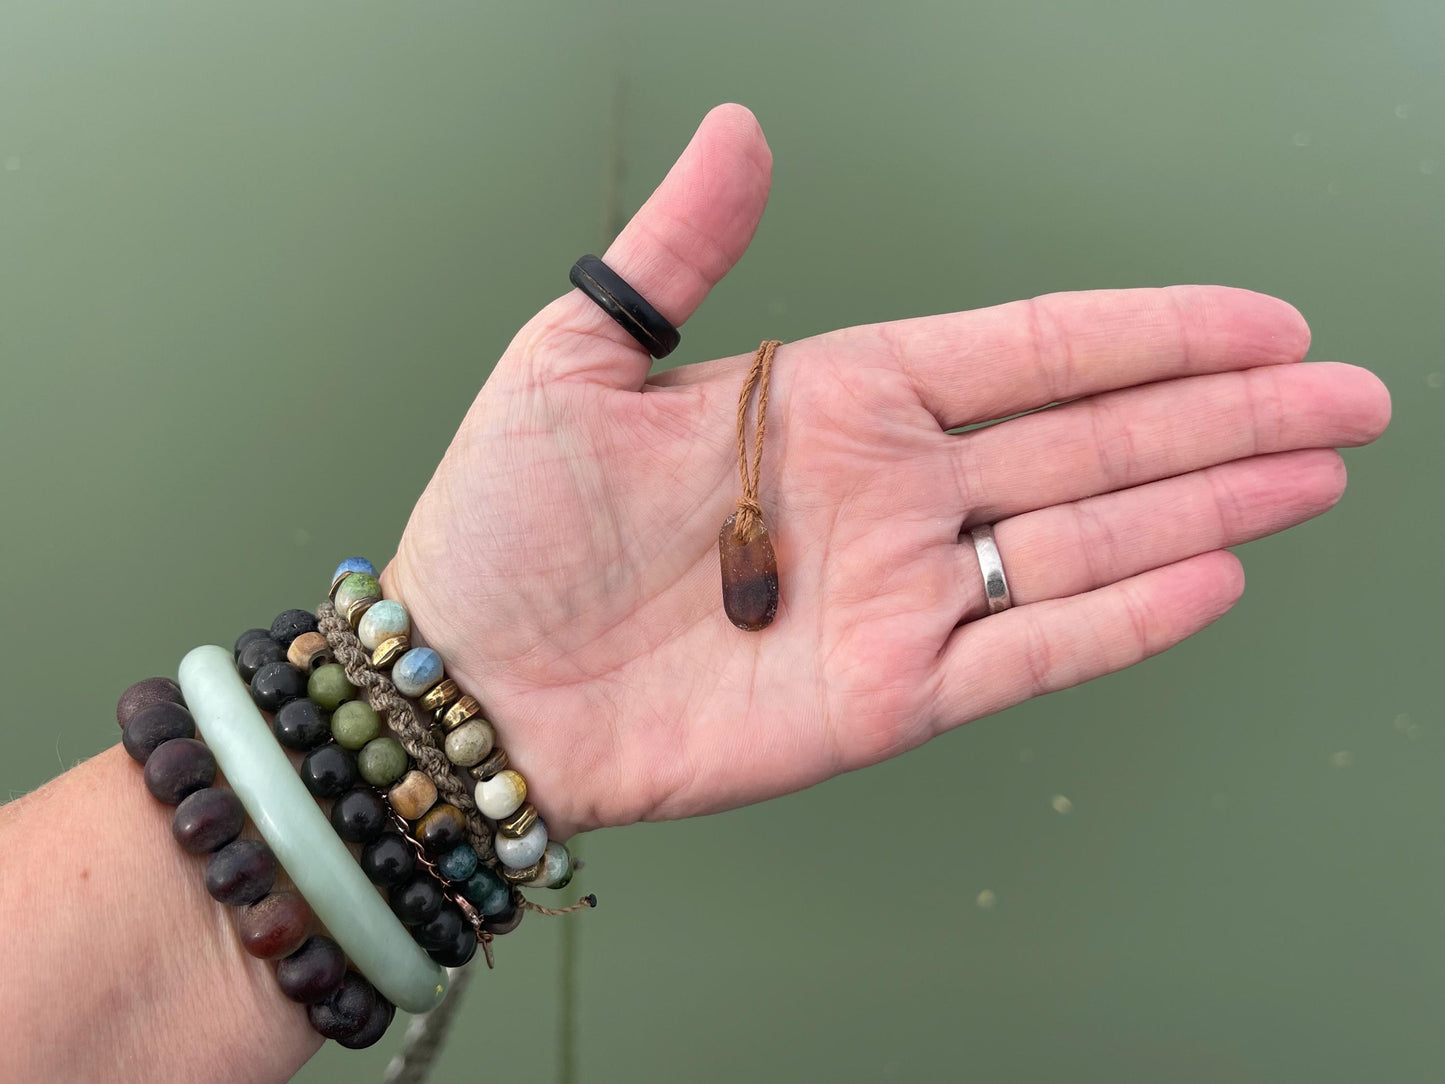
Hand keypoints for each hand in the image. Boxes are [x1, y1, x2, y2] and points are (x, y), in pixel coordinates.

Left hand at [384, 104, 1390, 840]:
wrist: (470, 683)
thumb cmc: (505, 524)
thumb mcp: (574, 357)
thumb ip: (676, 248)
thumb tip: (742, 127)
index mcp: (836, 399)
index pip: (1030, 351)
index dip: (1150, 331)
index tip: (1259, 319)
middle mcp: (889, 491)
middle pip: (1092, 440)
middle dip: (1224, 414)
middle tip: (1347, 396)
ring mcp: (899, 594)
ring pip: (1086, 537)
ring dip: (1207, 504)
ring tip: (1312, 472)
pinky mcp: (888, 693)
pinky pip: (1030, 649)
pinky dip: (1123, 616)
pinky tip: (1213, 574)